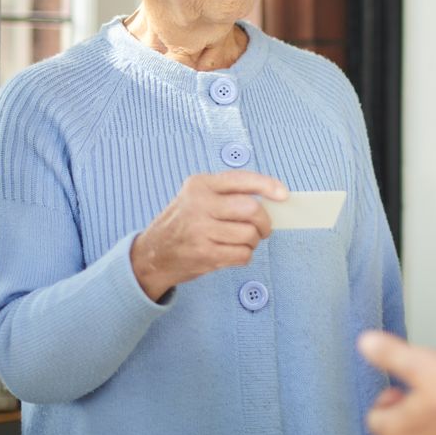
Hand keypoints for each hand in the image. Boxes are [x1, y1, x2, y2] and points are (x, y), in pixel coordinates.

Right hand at [130, 171, 287, 300]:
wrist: (152, 254)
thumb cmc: (182, 223)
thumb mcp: (196, 197)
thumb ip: (227, 194)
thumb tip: (270, 200)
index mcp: (200, 184)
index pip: (242, 179)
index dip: (268, 186)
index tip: (283, 194)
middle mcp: (199, 204)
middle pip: (252, 209)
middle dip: (265, 222)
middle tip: (263, 228)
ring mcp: (201, 230)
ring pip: (250, 235)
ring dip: (254, 241)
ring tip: (243, 241)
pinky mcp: (204, 254)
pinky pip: (242, 254)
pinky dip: (245, 255)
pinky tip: (232, 252)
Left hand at [358, 331, 435, 434]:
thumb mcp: (421, 365)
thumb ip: (392, 355)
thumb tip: (367, 342)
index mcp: (397, 429)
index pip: (375, 419)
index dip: (385, 400)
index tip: (398, 388)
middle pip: (398, 432)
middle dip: (407, 413)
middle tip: (423, 396)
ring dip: (429, 429)